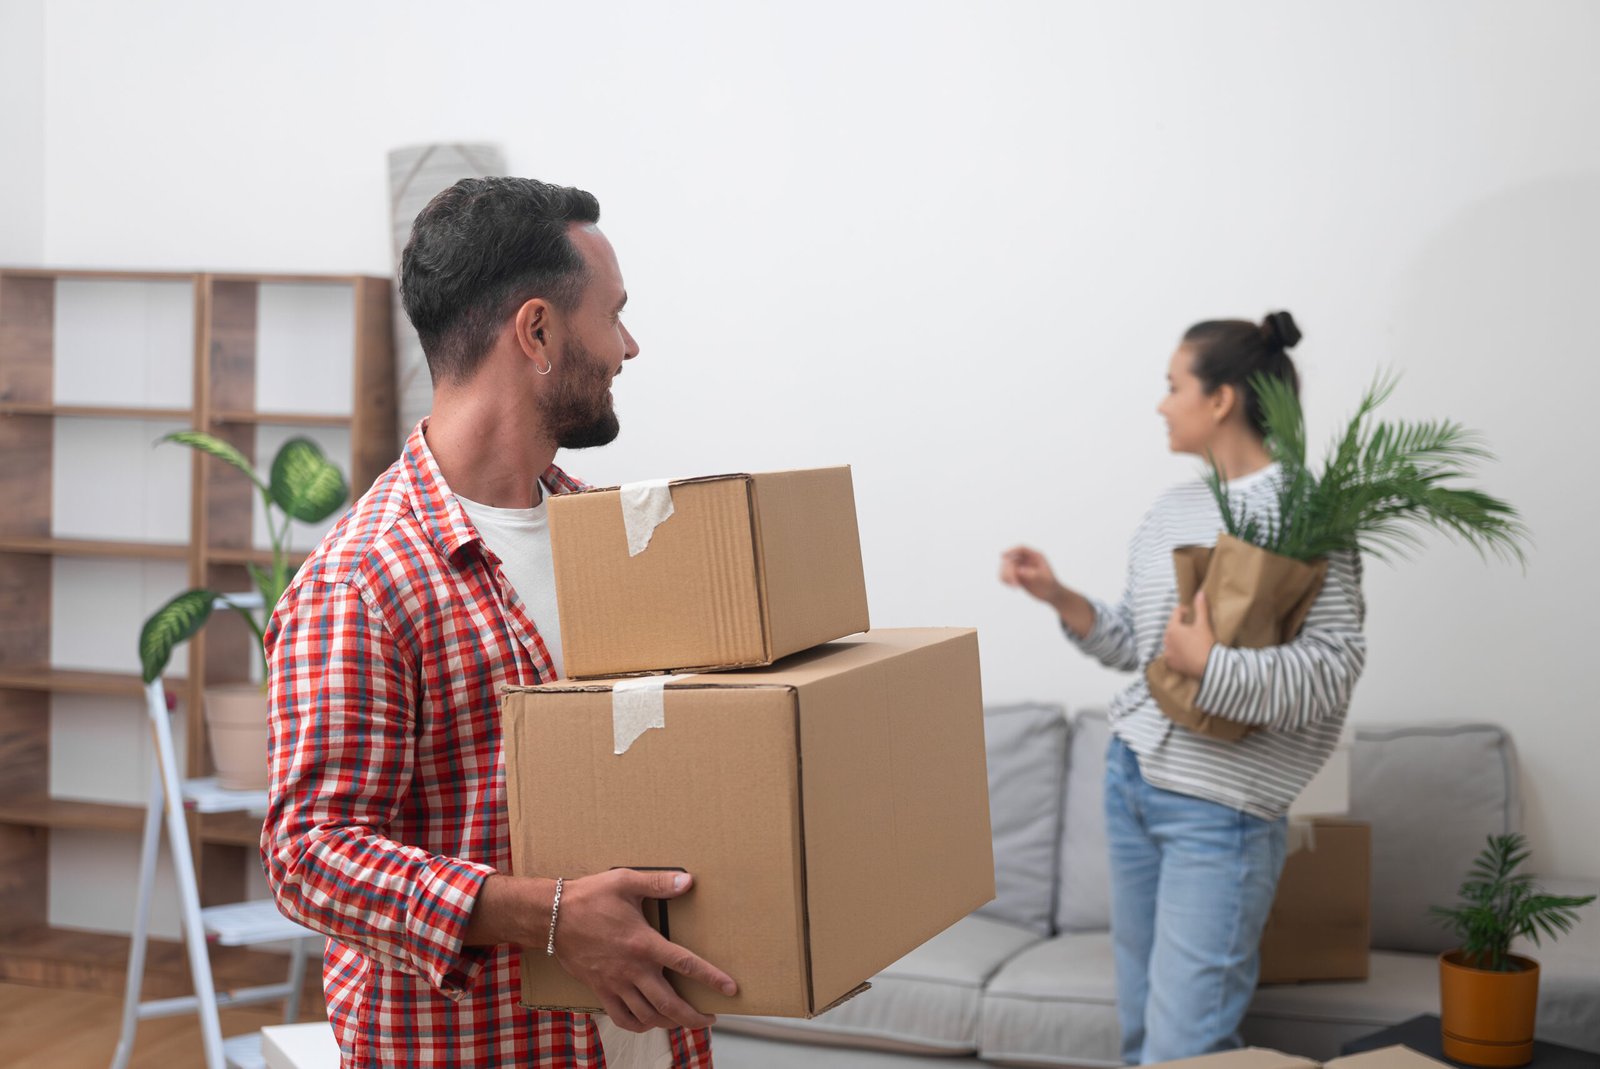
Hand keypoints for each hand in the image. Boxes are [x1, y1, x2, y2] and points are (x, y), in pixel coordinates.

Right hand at [554, 868, 736, 1033]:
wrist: (551, 917)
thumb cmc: (590, 896)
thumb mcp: (626, 881)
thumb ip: (659, 883)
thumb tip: (688, 881)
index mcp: (644, 943)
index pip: (685, 964)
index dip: (711, 978)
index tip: (730, 990)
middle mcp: (633, 969)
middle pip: (670, 1004)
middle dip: (693, 1017)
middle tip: (709, 1019)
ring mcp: (616, 983)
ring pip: (648, 1016)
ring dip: (670, 1023)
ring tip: (684, 1021)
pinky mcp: (601, 989)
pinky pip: (622, 1018)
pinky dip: (639, 1025)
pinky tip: (649, 1021)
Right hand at [1000, 546, 1063, 604]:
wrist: (1051, 594)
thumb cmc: (1050, 584)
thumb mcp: (1044, 578)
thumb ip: (1032, 573)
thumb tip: (1018, 571)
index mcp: (1035, 556)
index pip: (1021, 549)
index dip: (1011, 550)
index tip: (1003, 556)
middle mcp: (1026, 560)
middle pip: (1011, 559)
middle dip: (1008, 570)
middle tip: (1014, 582)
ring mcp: (1020, 568)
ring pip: (1006, 567)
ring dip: (1005, 576)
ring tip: (1014, 586)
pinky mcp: (1017, 577)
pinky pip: (1005, 575)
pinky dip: (1005, 580)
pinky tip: (1013, 587)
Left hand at [1162, 590, 1215, 678]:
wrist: (1208, 667)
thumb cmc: (1205, 644)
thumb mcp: (1204, 624)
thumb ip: (1201, 608)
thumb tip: (1200, 593)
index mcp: (1172, 628)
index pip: (1176, 613)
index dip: (1184, 610)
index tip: (1190, 612)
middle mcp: (1166, 640)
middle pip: (1172, 627)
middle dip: (1180, 625)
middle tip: (1191, 626)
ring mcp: (1167, 653)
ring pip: (1171, 641)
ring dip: (1177, 639)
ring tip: (1189, 640)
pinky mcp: (1171, 664)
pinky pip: (1171, 654)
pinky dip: (1176, 652)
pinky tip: (1185, 652)